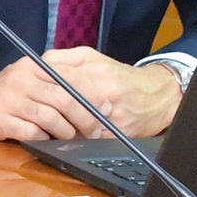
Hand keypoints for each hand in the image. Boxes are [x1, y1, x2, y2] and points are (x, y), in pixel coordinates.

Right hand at [0, 54, 103, 141]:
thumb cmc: (7, 95)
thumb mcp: (29, 78)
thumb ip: (57, 81)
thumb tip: (95, 99)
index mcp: (32, 66)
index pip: (70, 76)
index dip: (93, 93)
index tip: (106, 108)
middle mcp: (20, 79)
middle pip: (64, 98)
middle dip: (85, 118)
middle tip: (94, 130)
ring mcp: (7, 99)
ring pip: (50, 117)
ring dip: (67, 131)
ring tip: (72, 137)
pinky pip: (31, 132)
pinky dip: (44, 138)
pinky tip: (47, 139)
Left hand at [43, 48, 182, 137]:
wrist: (159, 94)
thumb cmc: (121, 75)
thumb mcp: (92, 57)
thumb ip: (63, 58)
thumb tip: (37, 66)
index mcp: (97, 73)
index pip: (59, 85)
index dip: (45, 94)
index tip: (37, 97)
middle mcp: (105, 93)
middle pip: (65, 107)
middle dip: (51, 111)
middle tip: (42, 112)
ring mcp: (111, 115)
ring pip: (74, 125)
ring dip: (62, 126)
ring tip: (55, 122)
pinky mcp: (116, 134)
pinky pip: (87, 139)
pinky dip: (76, 137)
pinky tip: (73, 132)